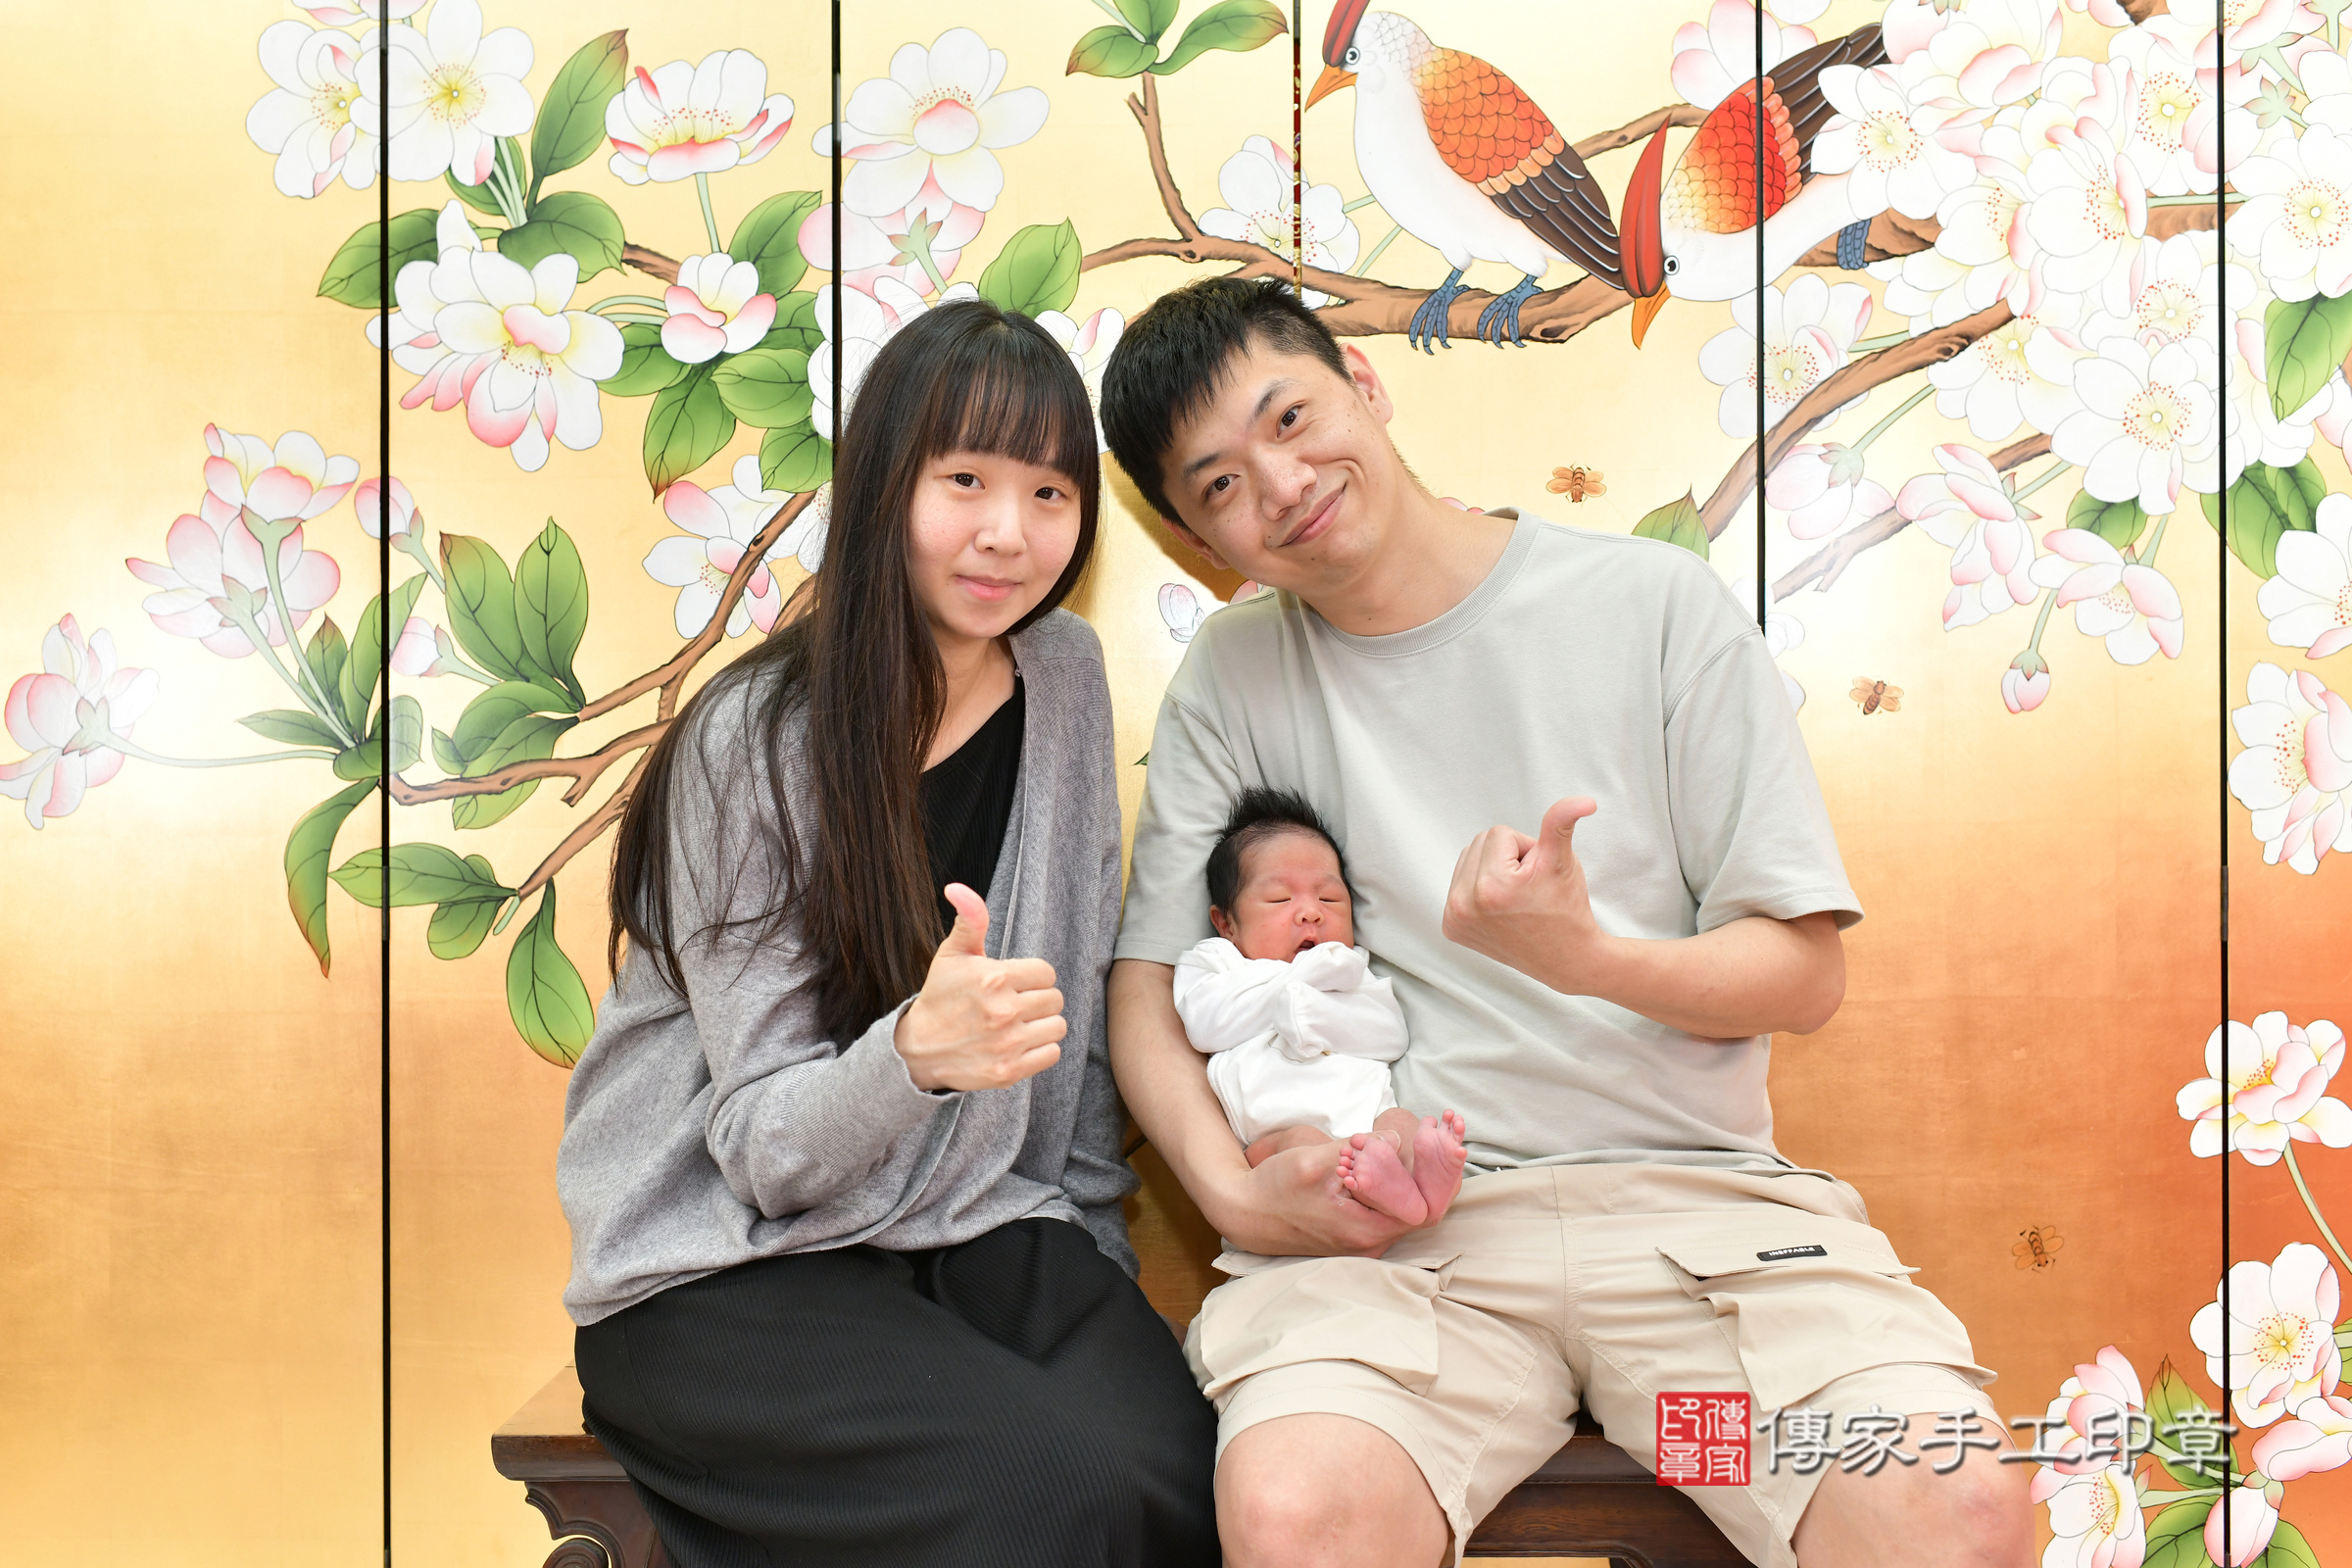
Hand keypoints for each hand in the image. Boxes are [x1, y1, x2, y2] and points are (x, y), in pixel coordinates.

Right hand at [893, 884, 1065, 1091]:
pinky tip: (1018, 1043)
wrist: (918, 1050)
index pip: (1046, 973)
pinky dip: (1040, 1049)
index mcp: (994, 978)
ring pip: (1057, 1026)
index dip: (1031, 977)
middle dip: (1037, 999)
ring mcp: (1008, 1043)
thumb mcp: (952, 954)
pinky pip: (1052, 1053)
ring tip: (1018, 1024)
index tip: (1011, 983)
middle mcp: (1004, 1011)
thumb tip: (957, 887)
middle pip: (1055, 999)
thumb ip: (970, 920)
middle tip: (1013, 1004)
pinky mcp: (1010, 1071)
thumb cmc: (940, 997)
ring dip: (1042, 1024)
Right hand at [1214, 1137, 1413, 1258]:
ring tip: (1411, 1144)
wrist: (1245, 1212)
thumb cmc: (1275, 1188)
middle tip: (1431, 1136)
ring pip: (1402, 1210)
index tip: (1434, 1142)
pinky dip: (1392, 1186)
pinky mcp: (1355, 1237)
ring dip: (1409, 1177)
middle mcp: (1369, 1245)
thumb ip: (1357, 1148)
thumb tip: (1396, 1139)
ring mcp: (1363, 1244)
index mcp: (1365, 1230)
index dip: (1433, 1174)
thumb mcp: (1314, 1161)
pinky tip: (1385, 1161)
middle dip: (1425, 1172)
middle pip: (1417, 1209)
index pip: (1424, 1207)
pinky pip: (1387, 1213)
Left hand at [1441, 796, 1611, 993]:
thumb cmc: (1566, 909)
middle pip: (1479, 843)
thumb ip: (1561, 823)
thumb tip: (1585, 801)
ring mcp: (1454, 919)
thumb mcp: (1563, 861)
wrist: (1566, 958)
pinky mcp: (1451, 928)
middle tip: (1528, 887)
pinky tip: (1499, 907)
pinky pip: (1459, 884)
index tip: (1537, 878)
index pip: (1499, 833)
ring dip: (1492, 870)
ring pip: (1468, 860)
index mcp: (1491, 886)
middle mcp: (1464, 905)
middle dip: (1507, 857)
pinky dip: (1478, 888)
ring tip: (1515, 897)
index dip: (1526, 849)